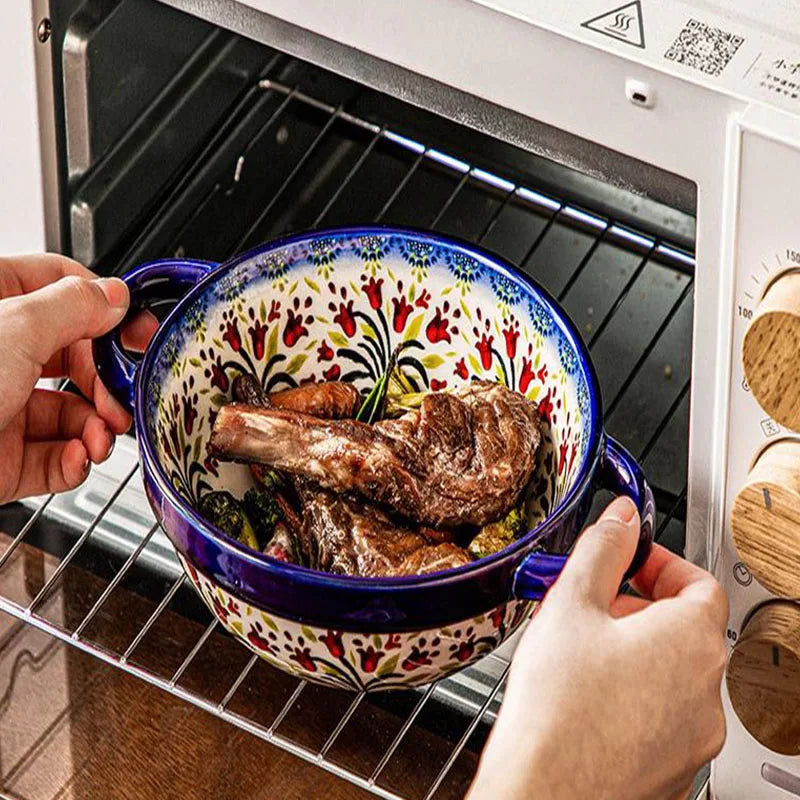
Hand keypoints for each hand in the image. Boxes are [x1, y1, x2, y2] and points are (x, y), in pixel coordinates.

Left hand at [0, 254, 157, 500]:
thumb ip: (74, 307)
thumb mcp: (13, 330)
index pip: (63, 291)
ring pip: (72, 412)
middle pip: (77, 358)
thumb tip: (114, 295)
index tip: (138, 331)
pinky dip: (75, 461)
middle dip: (107, 382)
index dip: (106, 309)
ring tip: (101, 438)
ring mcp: (1, 410)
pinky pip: (56, 457)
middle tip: (123, 397)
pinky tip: (78, 459)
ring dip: (97, 428)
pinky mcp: (4, 460)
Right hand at [469, 496, 727, 799]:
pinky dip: (631, 697)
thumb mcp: (571, 603)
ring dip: (632, 652)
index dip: (660, 563)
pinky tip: (584, 699)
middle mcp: (706, 692)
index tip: (627, 560)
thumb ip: (603, 548)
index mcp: (691, 641)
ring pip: (670, 674)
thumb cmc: (558, 709)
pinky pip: (659, 717)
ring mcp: (693, 738)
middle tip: (590, 605)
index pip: (699, 582)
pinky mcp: (671, 769)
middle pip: (683, 628)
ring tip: (579, 653)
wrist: (544, 793)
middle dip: (637, 607)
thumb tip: (623, 517)